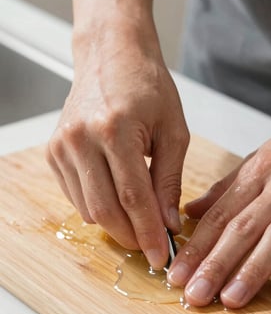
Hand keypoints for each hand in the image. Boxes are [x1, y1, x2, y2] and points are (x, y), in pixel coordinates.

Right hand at [47, 26, 188, 268]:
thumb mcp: (173, 132)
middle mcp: (81, 139)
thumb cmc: (148, 88)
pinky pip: (75, 197)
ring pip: (88, 209)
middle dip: (131, 237)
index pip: (133, 198)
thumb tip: (168, 224)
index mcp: (116, 130)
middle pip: (106, 210)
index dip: (148, 233)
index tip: (162, 256)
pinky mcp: (54, 152)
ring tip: (139, 225)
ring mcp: (62, 146)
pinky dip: (98, 209)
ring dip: (115, 225)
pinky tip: (117, 204)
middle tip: (151, 248)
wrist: (111, 56)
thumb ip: (169, 181)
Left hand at [168, 99, 270, 307]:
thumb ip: (225, 189)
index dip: (196, 246)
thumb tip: (189, 211)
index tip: (177, 273)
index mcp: (259, 170)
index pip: (220, 214)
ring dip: (254, 270)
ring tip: (231, 299)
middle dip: (216, 264)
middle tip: (195, 294)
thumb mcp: (260, 159)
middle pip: (245, 227)